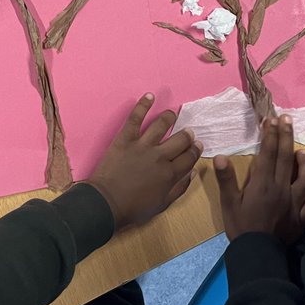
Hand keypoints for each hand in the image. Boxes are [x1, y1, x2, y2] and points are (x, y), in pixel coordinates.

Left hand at [86, 94, 201, 229]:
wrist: (106, 204)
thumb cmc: (133, 208)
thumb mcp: (161, 204)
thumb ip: (179, 188)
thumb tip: (193, 173)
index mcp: (169, 174)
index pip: (189, 157)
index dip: (196, 150)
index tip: (198, 144)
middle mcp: (160, 156)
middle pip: (180, 140)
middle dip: (187, 135)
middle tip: (189, 132)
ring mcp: (143, 145)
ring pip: (161, 124)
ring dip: (170, 117)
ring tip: (172, 114)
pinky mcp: (125, 138)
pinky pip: (135, 118)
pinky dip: (143, 105)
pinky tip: (150, 96)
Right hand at [214, 116, 304, 243]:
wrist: (258, 255)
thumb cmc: (241, 227)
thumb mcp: (228, 204)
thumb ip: (226, 179)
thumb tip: (220, 156)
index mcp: (263, 183)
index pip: (268, 153)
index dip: (270, 134)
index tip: (271, 119)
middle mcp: (281, 188)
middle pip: (285, 158)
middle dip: (286, 136)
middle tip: (286, 119)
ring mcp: (294, 203)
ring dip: (304, 161)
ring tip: (301, 150)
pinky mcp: (302, 217)